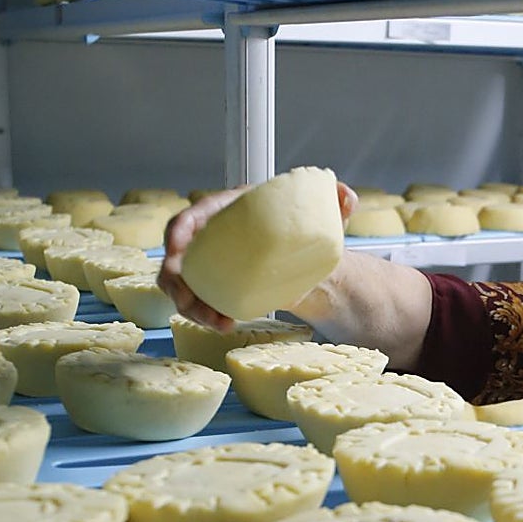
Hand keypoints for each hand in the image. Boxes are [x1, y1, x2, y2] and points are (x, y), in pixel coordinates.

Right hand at [157, 182, 357, 330]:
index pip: (191, 217)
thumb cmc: (311, 235)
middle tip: (189, 301)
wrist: (316, 267)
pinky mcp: (219, 288)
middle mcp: (215, 237)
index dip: (177, 233)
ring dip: (190, 305)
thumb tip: (346, 197)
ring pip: (183, 284)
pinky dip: (204, 315)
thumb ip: (336, 199)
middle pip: (178, 256)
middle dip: (176, 281)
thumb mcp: (324, 215)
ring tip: (215, 322)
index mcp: (231, 211)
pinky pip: (198, 302)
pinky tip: (222, 324)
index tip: (176, 250)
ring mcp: (213, 264)